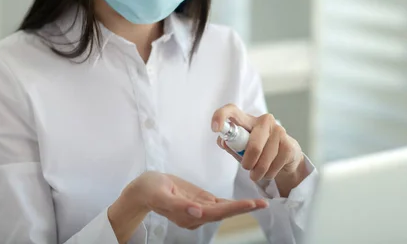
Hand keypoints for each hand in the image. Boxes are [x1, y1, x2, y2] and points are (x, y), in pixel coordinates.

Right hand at [138, 171, 266, 227]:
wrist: (142, 190)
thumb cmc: (150, 189)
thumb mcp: (160, 195)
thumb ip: (178, 205)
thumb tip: (197, 213)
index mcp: (188, 215)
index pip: (216, 212)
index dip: (233, 208)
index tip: (249, 204)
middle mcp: (196, 216)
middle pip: (224, 212)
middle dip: (244, 208)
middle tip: (263, 204)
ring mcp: (199, 210)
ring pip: (224, 209)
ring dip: (242, 207)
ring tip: (260, 203)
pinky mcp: (199, 202)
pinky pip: (219, 204)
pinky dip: (232, 204)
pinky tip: (245, 203)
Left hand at [212, 105, 304, 183]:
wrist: (286, 156)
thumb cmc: (259, 150)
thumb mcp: (242, 147)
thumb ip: (231, 144)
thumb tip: (222, 140)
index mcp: (248, 120)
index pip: (232, 110)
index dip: (221, 116)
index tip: (215, 128)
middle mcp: (264, 120)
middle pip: (253, 146)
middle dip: (248, 163)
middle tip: (247, 169)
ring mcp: (278, 131)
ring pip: (264, 160)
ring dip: (258, 172)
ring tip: (258, 173)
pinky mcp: (289, 144)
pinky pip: (274, 166)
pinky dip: (269, 173)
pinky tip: (270, 170)